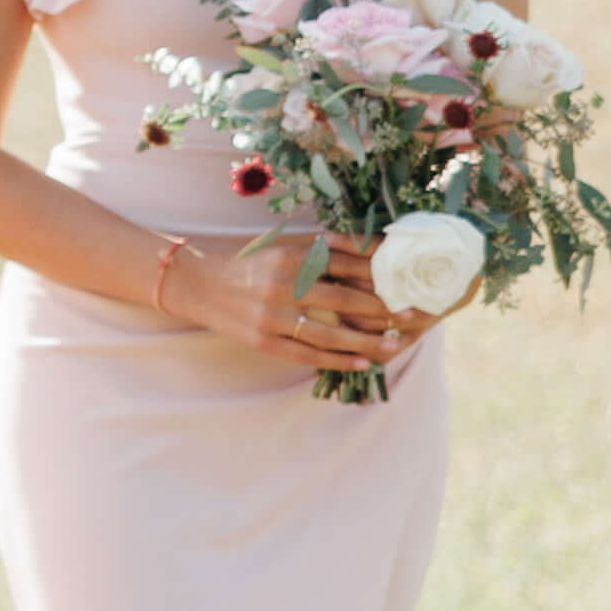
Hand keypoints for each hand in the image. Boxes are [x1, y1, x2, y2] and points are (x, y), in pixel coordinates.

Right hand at [169, 232, 405, 372]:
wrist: (199, 287)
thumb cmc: (250, 265)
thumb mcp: (283, 247)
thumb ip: (323, 247)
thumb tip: (370, 247)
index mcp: (289, 258)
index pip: (344, 265)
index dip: (377, 276)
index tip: (405, 285)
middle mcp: (281, 286)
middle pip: (342, 299)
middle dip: (380, 310)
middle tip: (411, 317)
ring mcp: (271, 317)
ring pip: (328, 333)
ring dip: (365, 341)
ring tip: (394, 346)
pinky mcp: (263, 341)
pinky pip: (307, 354)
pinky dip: (337, 360)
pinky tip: (363, 363)